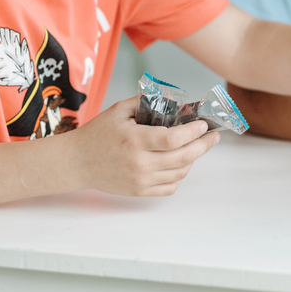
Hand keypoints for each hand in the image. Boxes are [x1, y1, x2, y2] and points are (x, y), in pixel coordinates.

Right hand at [71, 97, 218, 196]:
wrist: (77, 162)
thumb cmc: (98, 134)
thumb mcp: (119, 110)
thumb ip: (146, 102)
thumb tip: (172, 100)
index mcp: (135, 140)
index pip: (173, 139)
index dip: (193, 132)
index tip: (203, 124)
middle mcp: (139, 163)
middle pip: (183, 157)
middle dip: (203, 145)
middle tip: (213, 136)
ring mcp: (140, 180)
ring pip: (180, 173)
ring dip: (194, 159)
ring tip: (198, 146)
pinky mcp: (139, 191)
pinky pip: (169, 187)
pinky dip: (181, 175)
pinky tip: (183, 163)